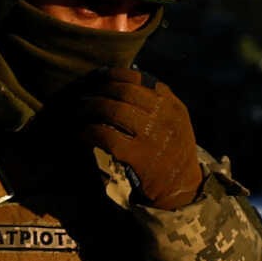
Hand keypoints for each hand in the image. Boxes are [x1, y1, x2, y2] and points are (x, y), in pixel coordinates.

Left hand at [39, 70, 203, 208]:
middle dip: (99, 91)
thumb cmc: (171, 151)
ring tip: (79, 112)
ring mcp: (153, 137)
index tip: (98, 77)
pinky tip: (81, 135)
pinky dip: (89, 132)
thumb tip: (127, 72)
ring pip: (114, 111)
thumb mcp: (175, 121)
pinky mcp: (139, 157)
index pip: (139, 79)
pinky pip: (106, 136)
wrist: (182, 188)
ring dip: (91, 109)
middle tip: (84, 97)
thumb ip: (157, 99)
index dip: (114, 75)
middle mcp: (165, 117)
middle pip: (123, 92)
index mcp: (172, 105)